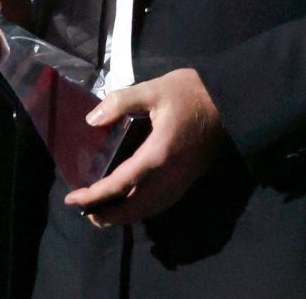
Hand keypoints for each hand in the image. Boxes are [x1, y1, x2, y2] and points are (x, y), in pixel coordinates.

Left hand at [64, 67, 227, 225]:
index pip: (120, 184)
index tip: (73, 200)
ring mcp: (182, 179)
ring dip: (126, 216)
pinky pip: (163, 203)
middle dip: (108, 215)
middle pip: (135, 207)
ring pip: (151, 209)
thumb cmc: (191, 92)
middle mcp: (170, 175)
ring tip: (103, 214)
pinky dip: (144, 210)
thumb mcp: (153, 89)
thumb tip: (92, 120)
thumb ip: (120, 103)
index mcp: (157, 155)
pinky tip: (132, 204)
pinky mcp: (190, 178)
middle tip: (85, 213)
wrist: (232, 100)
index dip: (95, 196)